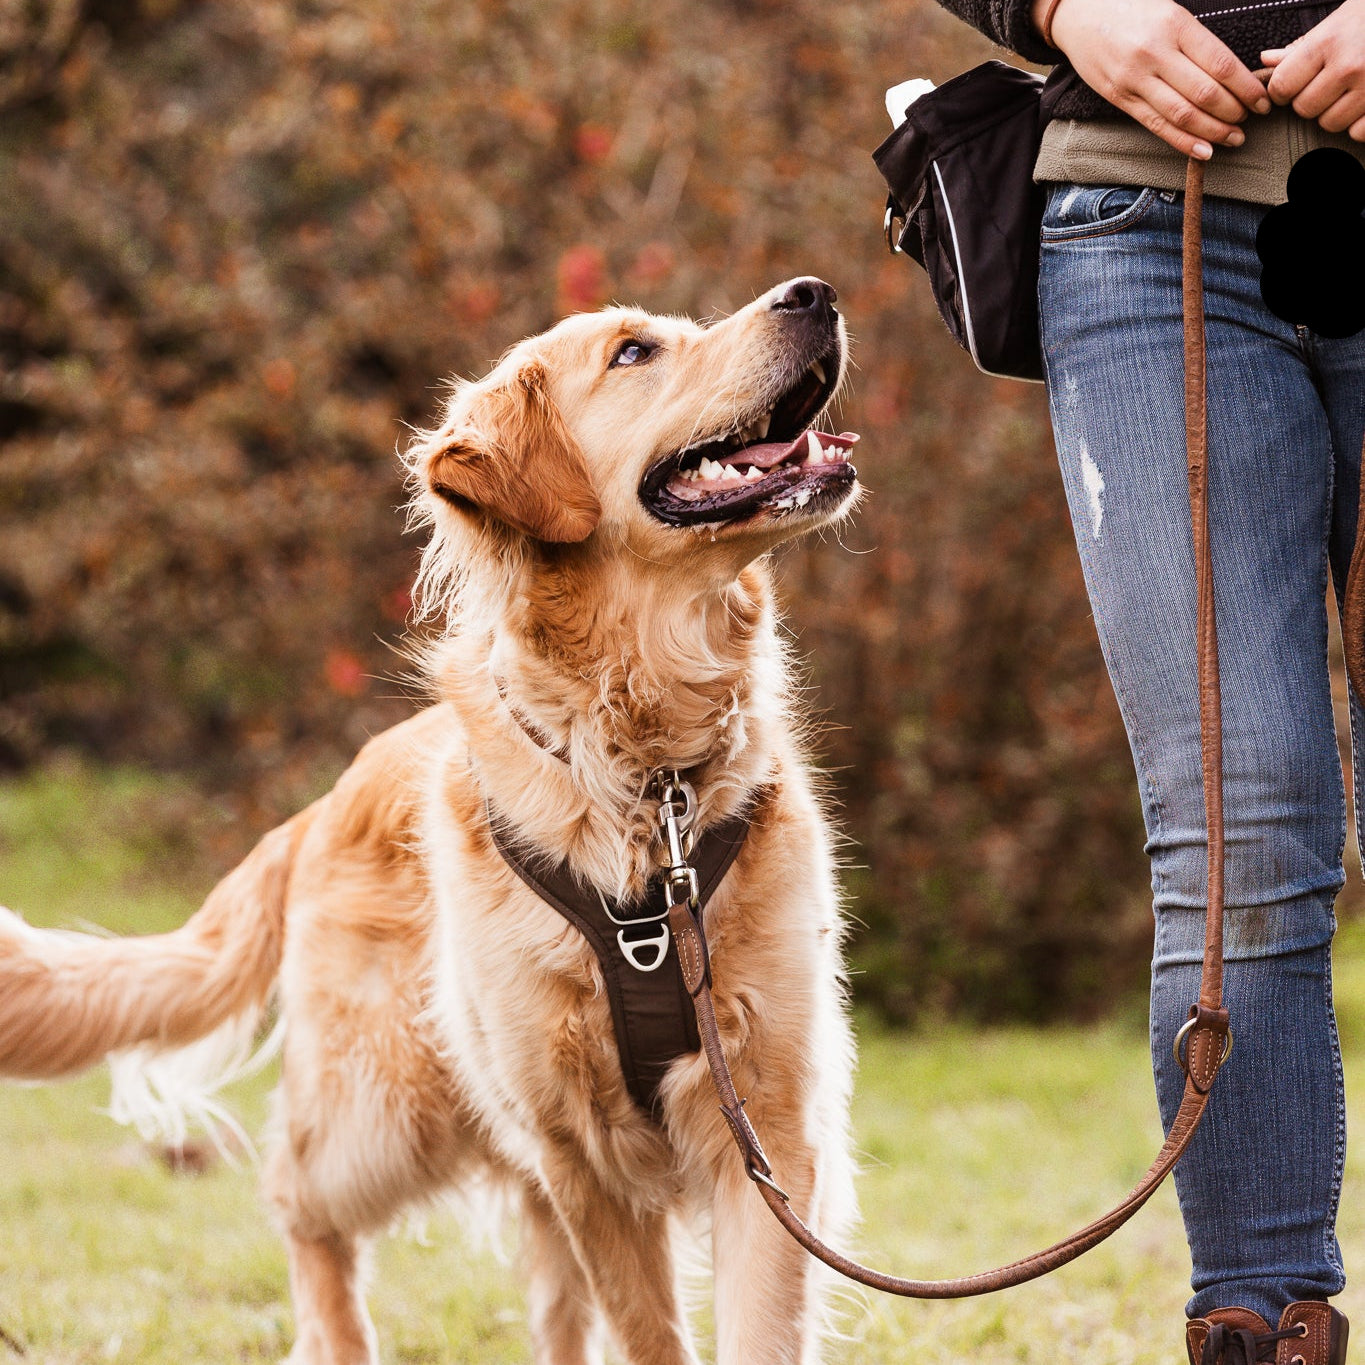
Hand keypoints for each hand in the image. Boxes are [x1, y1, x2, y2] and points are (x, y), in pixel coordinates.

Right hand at [1037, 0, 1271, 158]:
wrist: (1079, 13)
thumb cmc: (1130, 9)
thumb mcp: (1168, 10)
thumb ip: (1194, 40)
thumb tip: (1228, 74)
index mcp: (1175, 25)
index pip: (1221, 64)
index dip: (1246, 87)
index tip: (1262, 100)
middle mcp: (1156, 54)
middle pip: (1205, 93)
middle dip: (1234, 112)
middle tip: (1250, 121)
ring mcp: (1136, 79)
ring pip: (1183, 114)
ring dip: (1213, 131)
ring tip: (1233, 138)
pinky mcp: (1120, 98)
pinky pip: (1156, 125)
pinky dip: (1182, 142)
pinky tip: (1203, 151)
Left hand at [1262, 0, 1364, 140]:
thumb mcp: (1337, 21)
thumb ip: (1301, 46)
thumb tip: (1267, 60)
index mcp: (1329, 42)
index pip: (1281, 85)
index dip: (1283, 89)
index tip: (1292, 86)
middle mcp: (1348, 66)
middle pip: (1304, 109)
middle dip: (1310, 100)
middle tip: (1328, 84)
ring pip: (1329, 123)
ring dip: (1334, 112)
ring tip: (1349, 91)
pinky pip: (1357, 133)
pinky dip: (1358, 124)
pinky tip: (1364, 104)